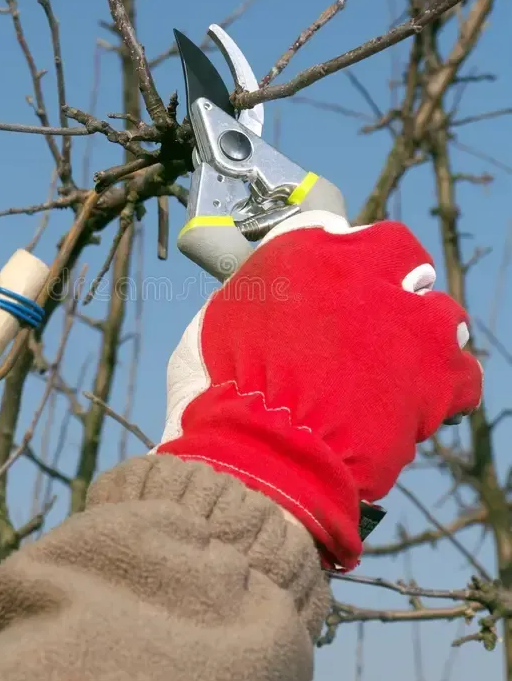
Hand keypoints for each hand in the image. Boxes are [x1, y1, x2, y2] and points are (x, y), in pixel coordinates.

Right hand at [155, 211, 481, 570]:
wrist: (260, 455)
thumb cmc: (222, 392)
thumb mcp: (217, 321)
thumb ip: (257, 290)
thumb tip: (280, 292)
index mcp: (302, 253)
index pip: (332, 224)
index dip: (336, 249)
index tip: (335, 270)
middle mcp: (361, 274)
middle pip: (397, 251)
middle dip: (387, 277)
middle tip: (368, 313)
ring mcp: (407, 323)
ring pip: (440, 310)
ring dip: (423, 328)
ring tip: (398, 358)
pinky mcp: (436, 379)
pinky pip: (463, 373)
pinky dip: (446, 385)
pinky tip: (421, 397)